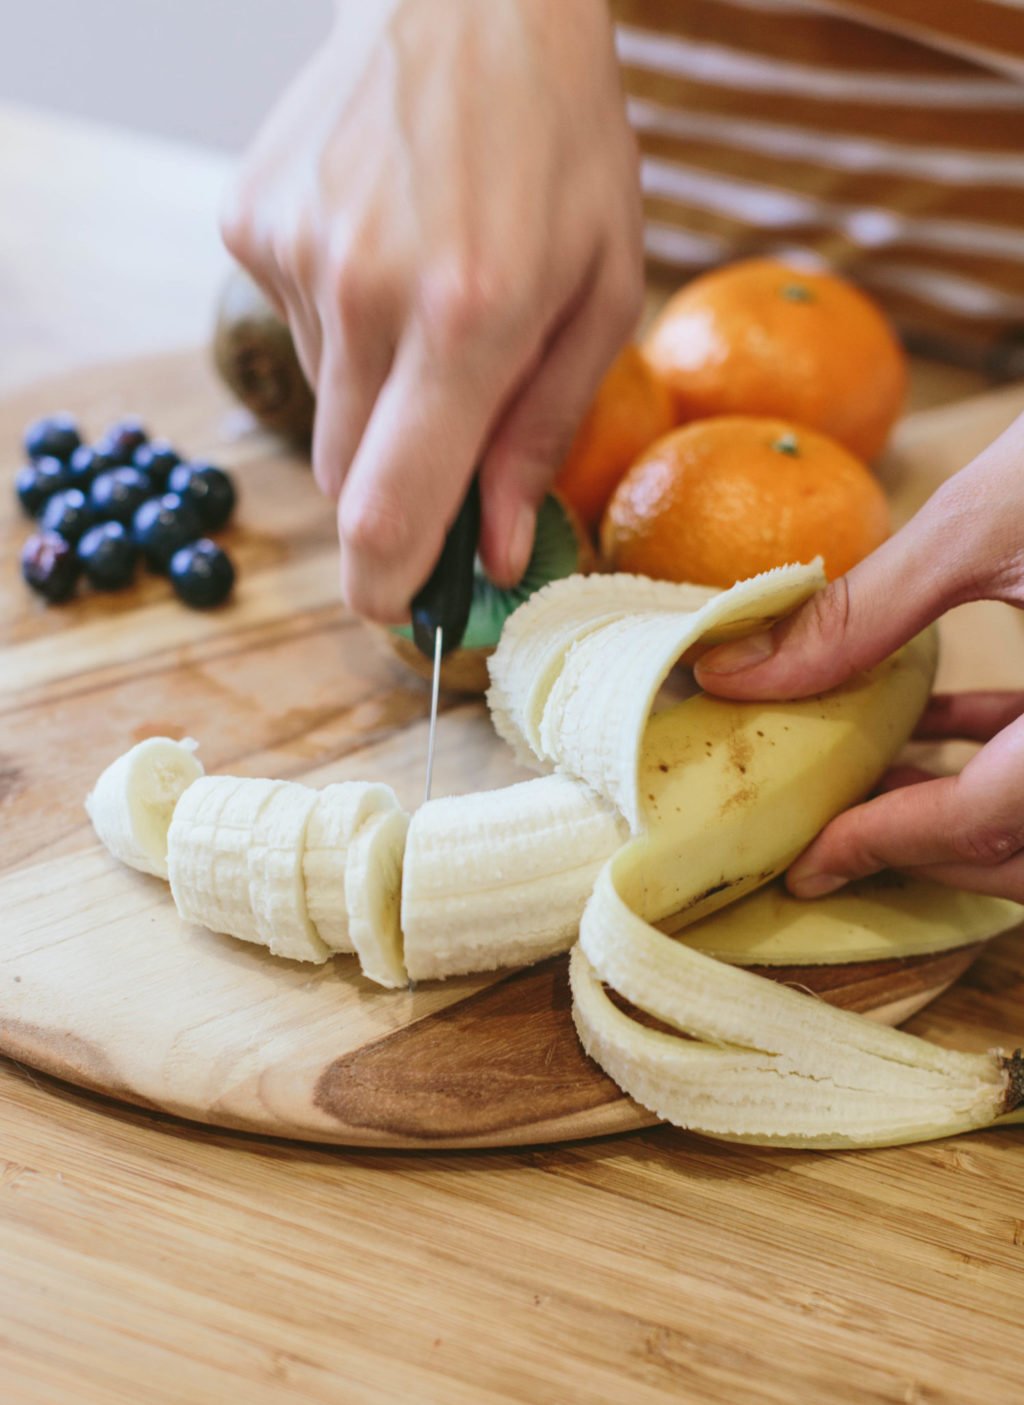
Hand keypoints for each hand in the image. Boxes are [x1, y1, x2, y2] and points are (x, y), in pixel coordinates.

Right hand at [221, 0, 642, 621]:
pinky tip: (386, 251)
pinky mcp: (250, 224)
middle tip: (451, 435)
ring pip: (324, 404)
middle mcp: (365, 294)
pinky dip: (343, 324)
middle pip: (348, 477)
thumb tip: (500, 552)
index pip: (389, 507)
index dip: (386, 584)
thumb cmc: (562, 143)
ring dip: (377, 392)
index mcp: (469, 318)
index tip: (398, 612)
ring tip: (431, 295)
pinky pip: (295, 331)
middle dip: (398, 487)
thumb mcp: (601, 291)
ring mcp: (295, 254)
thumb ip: (541, 435)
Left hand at [694, 411, 1023, 901]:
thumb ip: (863, 611)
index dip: (885, 847)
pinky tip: (939, 722)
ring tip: (875, 781)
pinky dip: (1004, 762)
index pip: (982, 822)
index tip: (808, 863)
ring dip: (965, 818)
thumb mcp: (986, 522)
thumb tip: (732, 670)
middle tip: (835, 834)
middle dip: (925, 854)